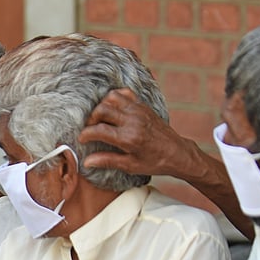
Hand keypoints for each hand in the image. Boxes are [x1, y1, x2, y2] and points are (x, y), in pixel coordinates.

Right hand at [81, 88, 250, 237]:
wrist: (177, 153)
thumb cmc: (154, 162)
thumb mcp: (130, 165)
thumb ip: (107, 161)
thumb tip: (86, 161)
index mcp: (128, 138)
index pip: (99, 130)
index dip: (86, 134)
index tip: (82, 139)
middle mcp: (132, 121)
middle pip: (102, 110)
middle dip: (91, 119)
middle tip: (91, 129)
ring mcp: (138, 111)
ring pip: (111, 98)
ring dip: (102, 106)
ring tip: (101, 118)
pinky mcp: (143, 106)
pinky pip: (124, 93)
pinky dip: (115, 97)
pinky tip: (113, 108)